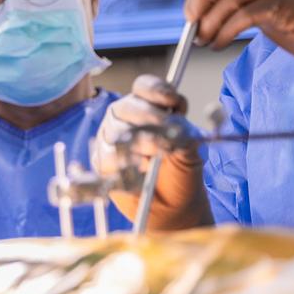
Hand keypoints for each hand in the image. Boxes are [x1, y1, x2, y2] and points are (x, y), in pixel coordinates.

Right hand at [93, 75, 212, 230]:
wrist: (173, 207)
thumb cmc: (182, 172)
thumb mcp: (190, 150)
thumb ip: (184, 133)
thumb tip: (176, 123)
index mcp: (148, 106)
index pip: (144, 86)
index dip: (158, 90)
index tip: (174, 103)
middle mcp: (126, 117)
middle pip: (127, 105)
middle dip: (148, 117)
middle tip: (164, 134)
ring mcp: (110, 137)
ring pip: (115, 130)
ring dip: (136, 143)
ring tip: (152, 159)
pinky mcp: (102, 160)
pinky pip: (105, 156)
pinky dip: (122, 164)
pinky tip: (137, 172)